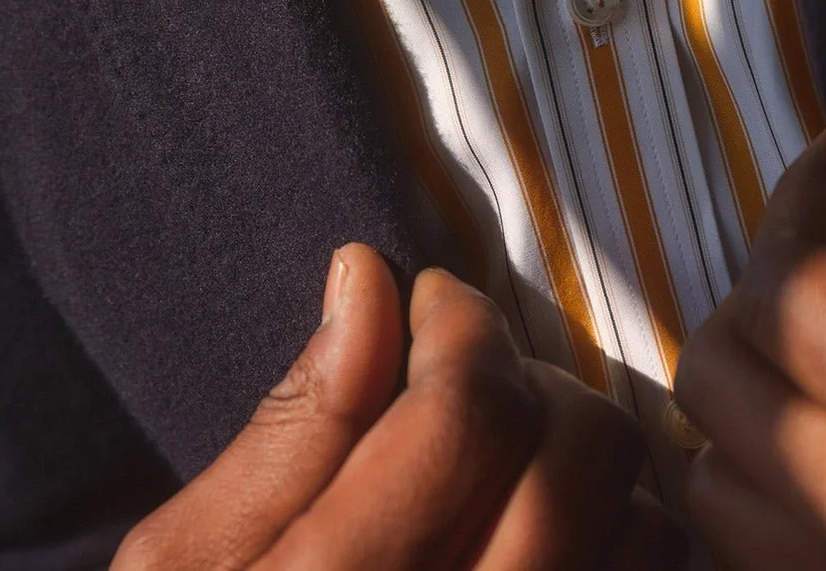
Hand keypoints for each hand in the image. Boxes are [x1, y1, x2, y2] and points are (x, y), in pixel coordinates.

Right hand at [114, 245, 684, 569]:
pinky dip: (618, 534)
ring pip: (642, 520)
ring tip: (502, 465)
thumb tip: (367, 282)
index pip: (470, 416)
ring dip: (583, 462)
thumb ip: (291, 428)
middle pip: (580, 455)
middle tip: (462, 382)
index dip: (460, 325)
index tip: (430, 305)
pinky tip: (538, 535)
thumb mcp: (182, 568)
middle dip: (532, 380)